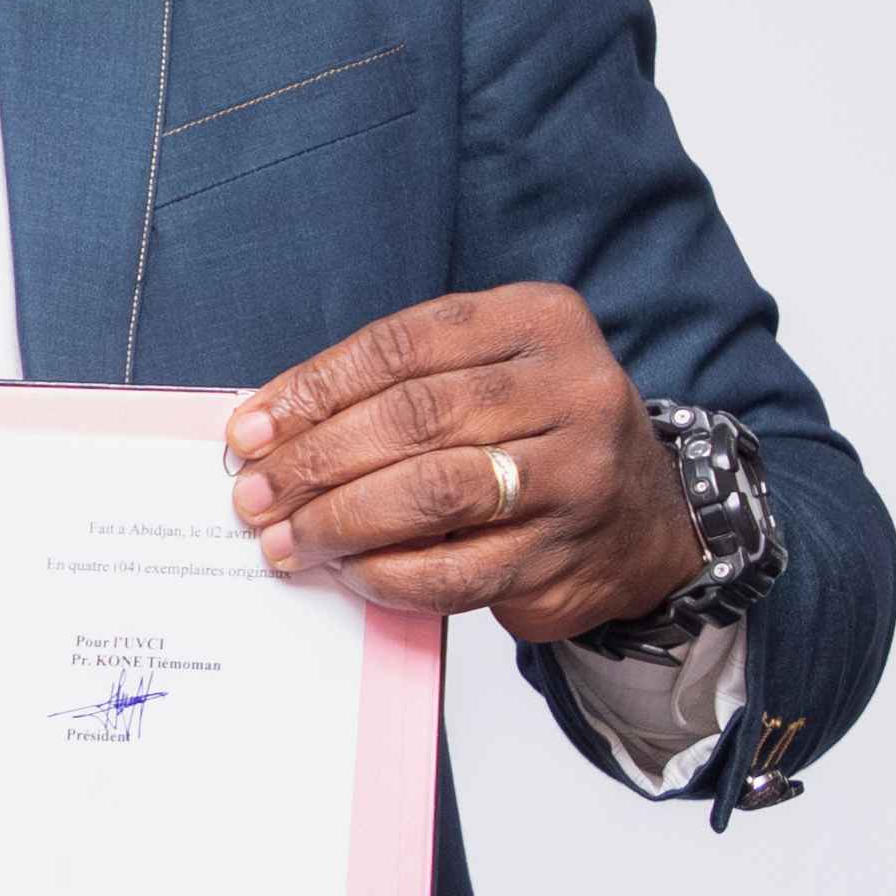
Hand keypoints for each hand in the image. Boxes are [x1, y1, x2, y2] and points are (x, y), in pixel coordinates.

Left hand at [225, 285, 702, 643]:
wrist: (646, 521)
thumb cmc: (533, 438)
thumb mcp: (486, 377)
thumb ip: (398, 387)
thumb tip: (269, 430)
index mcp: (538, 321)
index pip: (400, 347)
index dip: (312, 389)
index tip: (248, 432)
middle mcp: (571, 388)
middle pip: (411, 418)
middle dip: (314, 461)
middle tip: (253, 495)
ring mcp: (579, 473)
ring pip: (432, 492)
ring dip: (340, 520)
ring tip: (284, 540)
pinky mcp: (569, 553)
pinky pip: (458, 569)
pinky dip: (389, 574)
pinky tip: (349, 573)